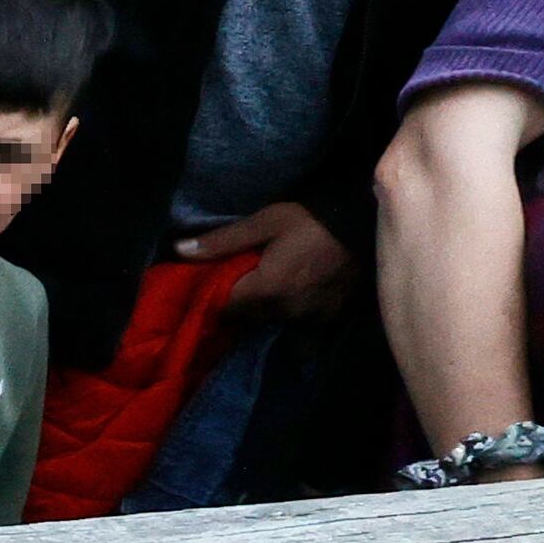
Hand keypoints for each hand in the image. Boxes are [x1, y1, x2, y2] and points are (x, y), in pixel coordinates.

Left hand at [173, 198, 353, 320]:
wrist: (365, 222)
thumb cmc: (311, 219)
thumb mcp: (264, 222)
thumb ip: (222, 242)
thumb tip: (178, 250)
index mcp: (265, 291)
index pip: (225, 310)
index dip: (216, 299)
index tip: (214, 286)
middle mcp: (286, 312)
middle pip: (249, 318)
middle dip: (241, 304)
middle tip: (242, 282)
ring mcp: (311, 318)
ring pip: (274, 321)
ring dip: (267, 310)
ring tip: (270, 286)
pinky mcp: (331, 317)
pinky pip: (301, 323)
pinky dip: (294, 312)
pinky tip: (295, 293)